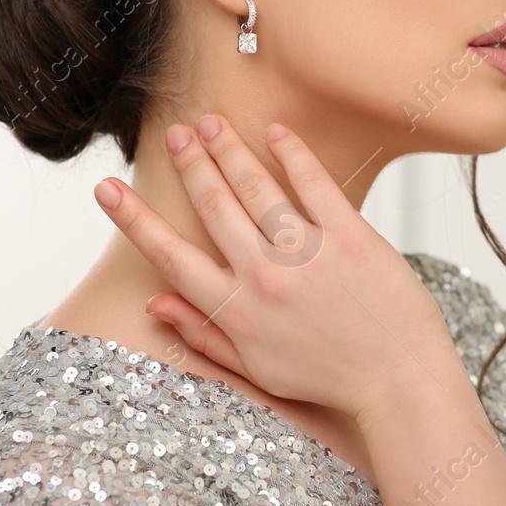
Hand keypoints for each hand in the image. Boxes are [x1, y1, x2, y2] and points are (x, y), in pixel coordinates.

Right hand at [93, 114, 461, 425]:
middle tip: (175, 133)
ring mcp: (308, 255)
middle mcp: (264, 279)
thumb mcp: (257, 368)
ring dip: (229, 151)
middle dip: (190, 165)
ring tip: (211, 124)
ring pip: (256, 189)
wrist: (399, 381)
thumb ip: (204, 334)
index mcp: (236, 312)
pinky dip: (292, 153)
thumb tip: (156, 301)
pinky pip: (315, 184)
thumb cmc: (329, 376)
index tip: (106, 188)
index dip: (134, 220)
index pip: (171, 256)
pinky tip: (276, 131)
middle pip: (214, 207)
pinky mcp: (351, 237)